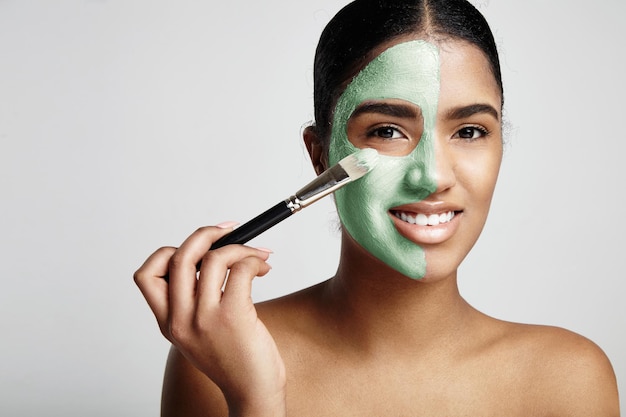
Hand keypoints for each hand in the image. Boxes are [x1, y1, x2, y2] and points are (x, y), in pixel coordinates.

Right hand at [134, 223, 285, 415]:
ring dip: (241, 248)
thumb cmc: (233, 359)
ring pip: (213, 258)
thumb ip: (194, 302)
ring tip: (257, 256)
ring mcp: (204, 318)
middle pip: (179, 256)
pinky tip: (263, 268)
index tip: (194, 247)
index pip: (146, 275)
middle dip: (205, 233)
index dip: (167, 252)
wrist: (252, 391)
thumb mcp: (199, 333)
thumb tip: (212, 255)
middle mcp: (180, 320)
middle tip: (227, 230)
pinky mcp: (232, 316)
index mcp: (168, 323)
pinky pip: (240, 269)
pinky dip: (254, 260)